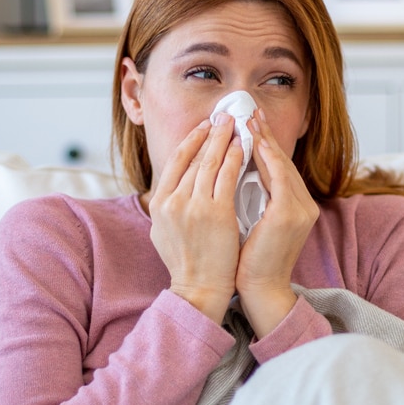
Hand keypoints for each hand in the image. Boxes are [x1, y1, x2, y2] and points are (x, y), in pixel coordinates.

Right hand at [147, 116, 244, 322]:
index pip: (176, 161)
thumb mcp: (163, 232)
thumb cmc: (186, 264)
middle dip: (211, 133)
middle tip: (224, 115)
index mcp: (159, 203)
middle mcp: (173, 200)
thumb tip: (170, 188)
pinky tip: (244, 146)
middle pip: (194, 156)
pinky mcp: (216, 212)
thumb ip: (167, 207)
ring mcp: (194, 205)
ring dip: (225, 138)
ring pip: (211, 161)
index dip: (192, 140)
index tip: (204, 126)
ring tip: (236, 123)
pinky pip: (228, 176)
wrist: (199, 288)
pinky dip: (236, 158)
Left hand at [236, 110, 319, 336]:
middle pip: (282, 162)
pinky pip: (278, 178)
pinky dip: (266, 158)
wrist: (259, 290)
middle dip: (265, 135)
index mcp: (296, 208)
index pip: (279, 169)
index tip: (250, 124)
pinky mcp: (288, 216)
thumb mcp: (253, 225)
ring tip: (249, 119)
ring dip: (264, 140)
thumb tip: (233, 176)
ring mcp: (299, 210)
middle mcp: (304, 206)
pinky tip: (254, 142)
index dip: (265, 145)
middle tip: (250, 111)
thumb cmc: (249, 261)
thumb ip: (252, 200)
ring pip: (281, 165)